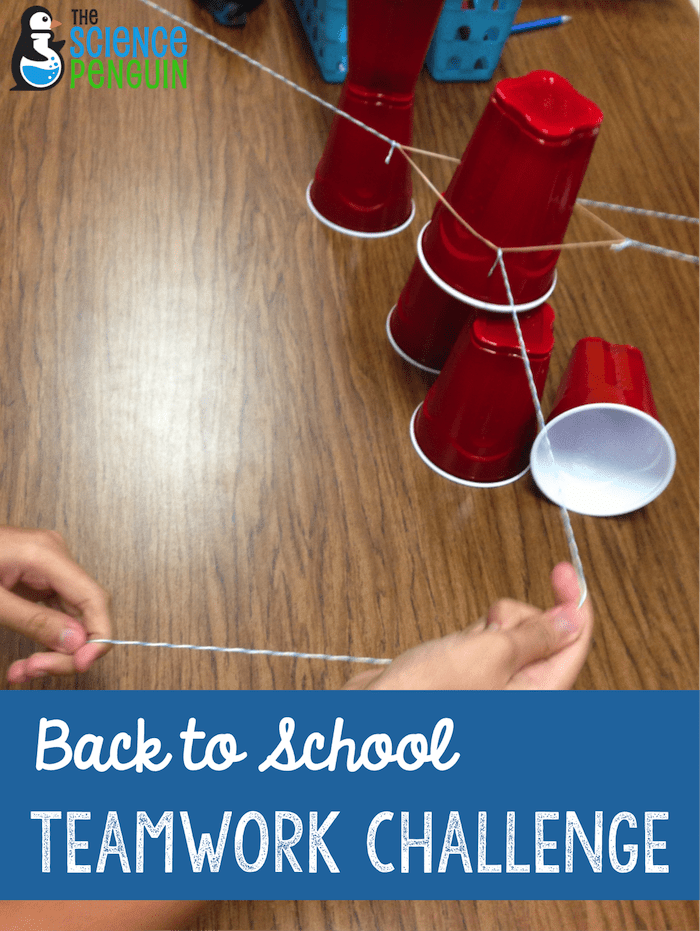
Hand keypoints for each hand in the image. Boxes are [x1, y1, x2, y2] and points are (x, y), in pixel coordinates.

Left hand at [0, 528, 111, 683]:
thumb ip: (34, 621)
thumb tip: (75, 642)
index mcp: (47, 554)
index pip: (94, 598)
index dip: (98, 635)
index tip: (81, 664)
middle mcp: (56, 557)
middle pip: (84, 612)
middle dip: (66, 649)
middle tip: (35, 672)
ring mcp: (49, 567)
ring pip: (71, 617)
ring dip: (53, 650)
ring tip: (24, 671)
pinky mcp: (39, 578)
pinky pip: (55, 613)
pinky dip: (44, 638)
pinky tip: (28, 659)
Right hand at [343, 563, 592, 690]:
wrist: (378, 708)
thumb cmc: (428, 695)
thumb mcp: (492, 654)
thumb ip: (537, 636)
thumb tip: (571, 621)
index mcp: (540, 695)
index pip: (574, 643)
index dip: (571, 602)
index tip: (561, 571)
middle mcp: (523, 694)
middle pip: (542, 636)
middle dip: (517, 619)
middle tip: (492, 628)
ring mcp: (496, 685)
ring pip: (512, 636)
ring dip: (490, 627)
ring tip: (464, 645)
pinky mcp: (472, 676)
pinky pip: (486, 642)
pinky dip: (473, 634)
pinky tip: (454, 647)